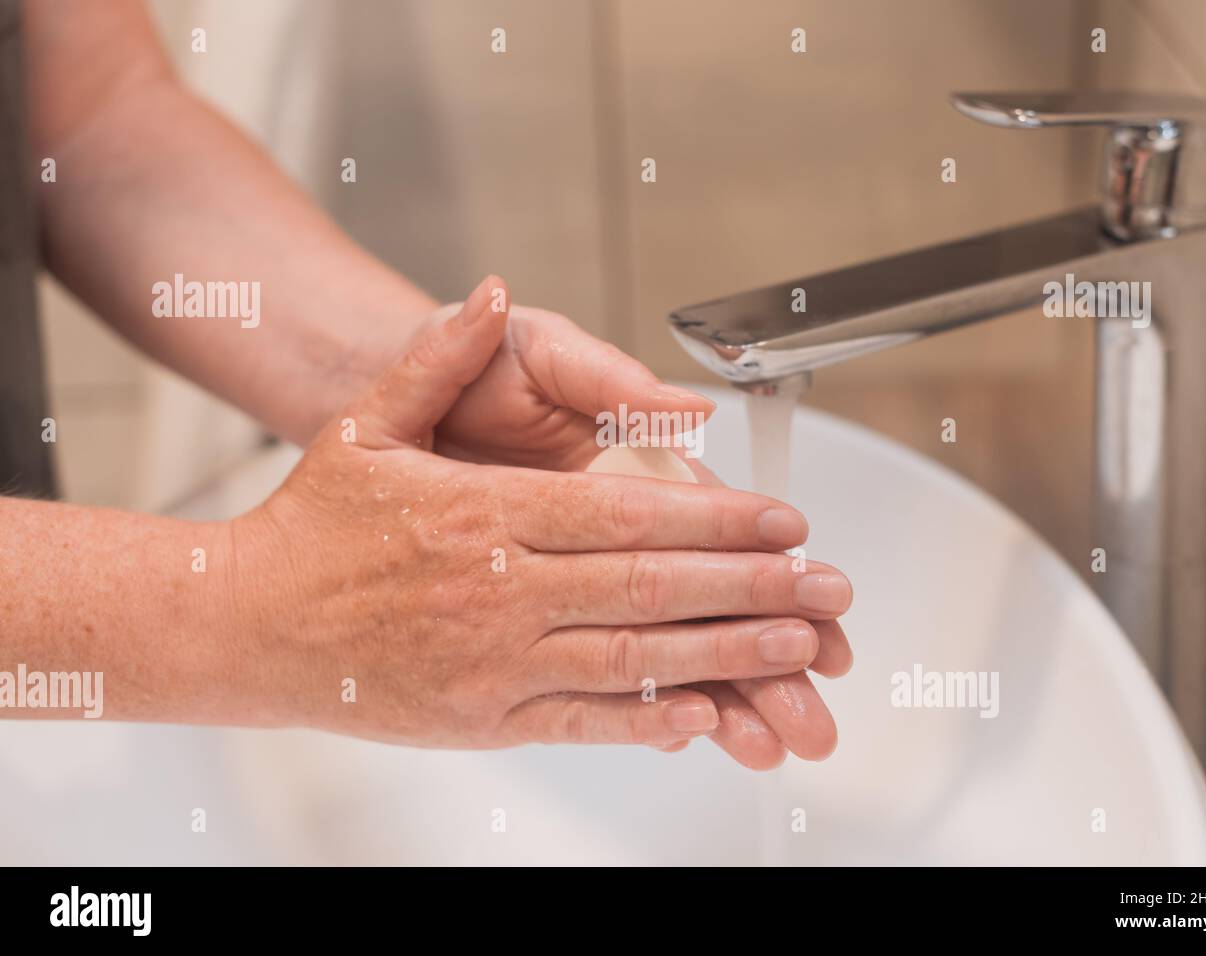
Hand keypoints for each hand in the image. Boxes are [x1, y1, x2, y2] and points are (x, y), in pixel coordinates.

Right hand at [225, 277, 852, 751]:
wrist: (247, 623)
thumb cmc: (312, 523)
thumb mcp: (368, 422)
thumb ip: (438, 355)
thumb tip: (488, 289)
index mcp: (483, 515)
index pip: (627, 517)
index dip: (717, 522)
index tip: (783, 521)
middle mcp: (497, 591)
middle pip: (650, 588)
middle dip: (752, 587)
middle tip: (826, 587)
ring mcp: (491, 661)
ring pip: (632, 659)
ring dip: (726, 653)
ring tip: (798, 647)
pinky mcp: (480, 718)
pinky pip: (581, 721)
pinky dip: (648, 718)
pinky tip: (706, 710)